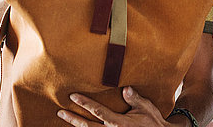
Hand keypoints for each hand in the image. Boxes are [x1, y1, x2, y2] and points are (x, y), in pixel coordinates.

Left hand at [57, 87, 185, 126]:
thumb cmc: (152, 121)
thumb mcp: (145, 107)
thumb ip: (134, 98)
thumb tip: (125, 89)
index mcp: (119, 123)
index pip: (98, 111)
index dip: (84, 103)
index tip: (73, 96)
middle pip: (88, 126)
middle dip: (73, 119)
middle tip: (60, 112)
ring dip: (77, 126)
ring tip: (65, 119)